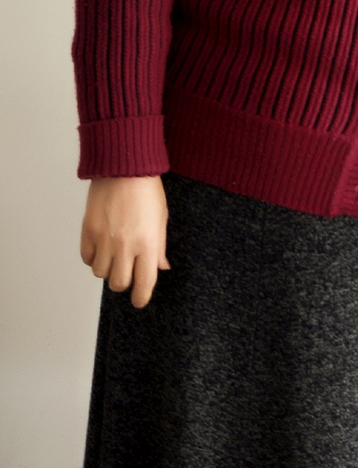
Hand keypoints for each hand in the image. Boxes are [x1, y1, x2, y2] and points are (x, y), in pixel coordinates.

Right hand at [80, 176, 169, 307]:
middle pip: (119, 283)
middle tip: (126, 273)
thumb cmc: (146, 188)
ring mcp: (105, 239)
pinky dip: (93, 258)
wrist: (123, 167)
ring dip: (107, 269)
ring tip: (114, 254)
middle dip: (123, 283)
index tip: (139, 300)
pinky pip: (87, 258)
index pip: (144, 283)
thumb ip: (160, 247)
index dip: (141, 297)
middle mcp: (126, 245)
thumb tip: (160, 268)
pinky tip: (101, 247)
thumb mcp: (161, 219)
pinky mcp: (89, 231)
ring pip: (101, 273)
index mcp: (148, 242)